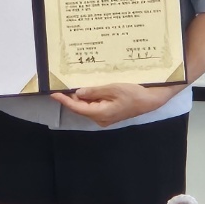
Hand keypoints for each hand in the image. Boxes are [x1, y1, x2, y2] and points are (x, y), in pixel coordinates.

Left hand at [52, 83, 178, 127]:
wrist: (150, 100)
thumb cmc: (134, 93)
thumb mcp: (113, 88)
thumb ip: (94, 91)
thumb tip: (78, 93)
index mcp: (101, 113)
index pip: (77, 108)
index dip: (65, 101)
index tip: (54, 94)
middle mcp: (101, 118)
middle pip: (81, 108)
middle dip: (71, 98)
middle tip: (62, 85)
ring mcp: (105, 117)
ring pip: (87, 107)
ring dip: (80, 97)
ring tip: (73, 84)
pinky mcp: (109, 112)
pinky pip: (94, 106)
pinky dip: (89, 98)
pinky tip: (87, 89)